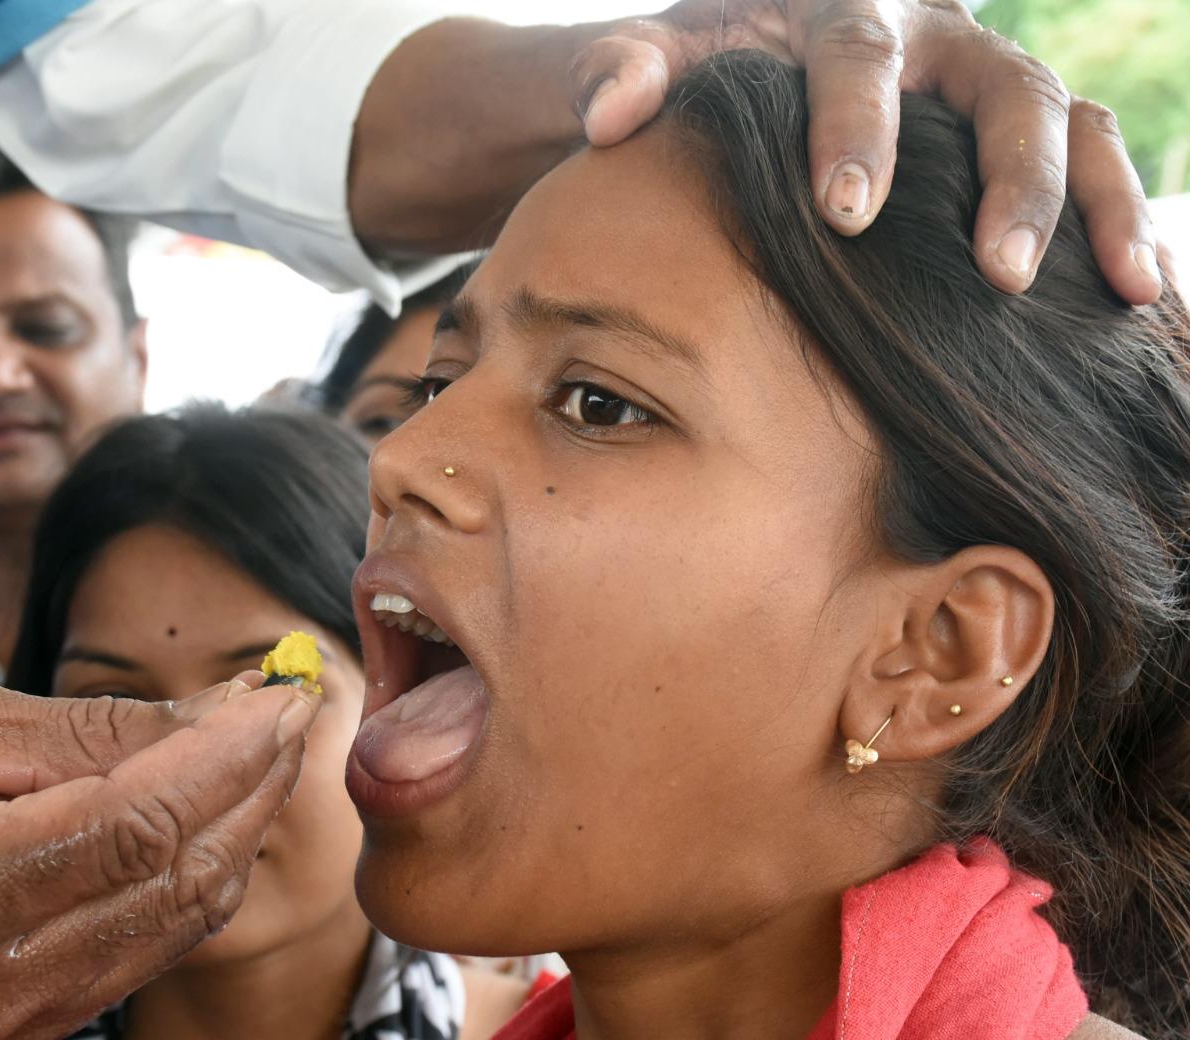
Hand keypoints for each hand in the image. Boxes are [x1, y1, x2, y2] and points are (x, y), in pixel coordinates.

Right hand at [0, 669, 317, 1039]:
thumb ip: (92, 729)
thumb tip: (221, 711)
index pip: (139, 824)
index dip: (228, 755)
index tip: (281, 693)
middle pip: (178, 875)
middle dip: (254, 783)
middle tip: (291, 709)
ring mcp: (17, 1019)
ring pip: (183, 916)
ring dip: (241, 824)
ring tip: (266, 747)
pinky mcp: (37, 1024)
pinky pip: (154, 944)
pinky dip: (200, 871)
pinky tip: (218, 807)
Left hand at [570, 0, 1163, 302]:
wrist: (764, 62)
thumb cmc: (715, 69)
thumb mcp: (665, 59)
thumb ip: (623, 71)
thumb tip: (609, 116)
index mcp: (851, 10)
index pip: (861, 58)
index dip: (859, 129)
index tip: (846, 212)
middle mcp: (944, 41)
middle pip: (1005, 90)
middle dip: (1011, 181)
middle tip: (1001, 274)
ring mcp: (991, 87)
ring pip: (1075, 124)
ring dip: (1103, 205)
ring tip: (1128, 291)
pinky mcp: (1020, 136)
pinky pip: (1095, 166)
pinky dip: (1119, 227)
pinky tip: (1139, 303)